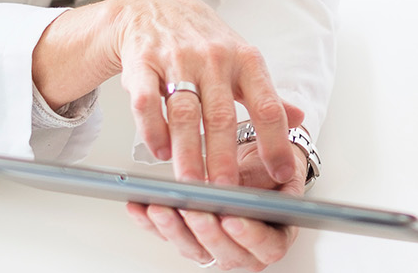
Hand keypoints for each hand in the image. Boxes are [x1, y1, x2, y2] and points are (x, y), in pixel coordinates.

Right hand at [32, 0, 301, 188]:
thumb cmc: (204, 42)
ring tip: (191, 185)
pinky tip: (159, 152)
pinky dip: (153, 130)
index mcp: (246, 61)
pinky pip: (147, 101)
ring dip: (188, 153)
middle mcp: (215, 58)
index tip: (281, 175)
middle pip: (222, 117)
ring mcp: (178, 59)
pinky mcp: (143, 62)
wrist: (156, 10)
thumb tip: (302, 119)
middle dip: (224, 159)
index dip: (276, 143)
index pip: (267, 107)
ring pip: (185, 114)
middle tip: (226, 193)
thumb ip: (269, 95)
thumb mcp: (243, 62)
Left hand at [126, 138, 308, 270]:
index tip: (232, 218)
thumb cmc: (269, 168)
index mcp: (275, 233)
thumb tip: (252, 175)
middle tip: (192, 211)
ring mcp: (215, 245)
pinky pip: (170, 235)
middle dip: (205, 232)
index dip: (249, 236)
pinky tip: (139, 207)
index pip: (267, 246)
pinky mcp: (190, 236)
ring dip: (173, 229)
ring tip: (160, 208)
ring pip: (194, 248)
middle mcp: (244, 247)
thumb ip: (264, 174)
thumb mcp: (278, 165)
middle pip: (226, 253)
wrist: (255, 165)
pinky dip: (151, 222)